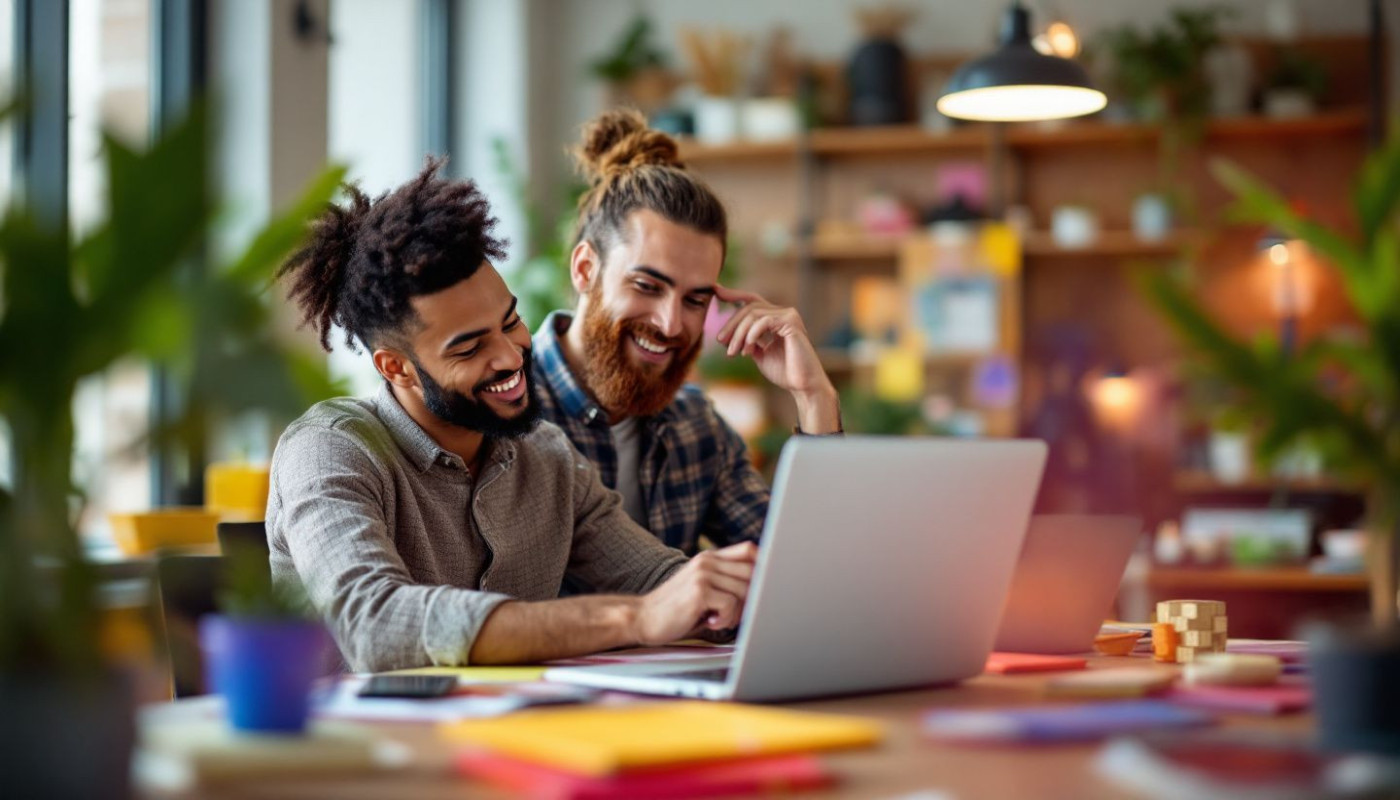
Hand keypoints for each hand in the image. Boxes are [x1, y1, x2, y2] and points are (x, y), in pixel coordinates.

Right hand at [635, 542, 757, 644]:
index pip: (749, 550)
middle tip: (734, 614)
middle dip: (753, 597)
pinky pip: (731, 604)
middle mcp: (707, 561)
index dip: (764, 565)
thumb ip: (725, 582)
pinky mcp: (699, 591)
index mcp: (709, 558)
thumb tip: (762, 588)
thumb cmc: (675, 609)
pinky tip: (710, 622)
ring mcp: (703, 574)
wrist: (642, 617)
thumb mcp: (701, 588)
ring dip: (737, 612)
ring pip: (745, 590)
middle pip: (752, 572)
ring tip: (718, 619)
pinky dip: (726, 619)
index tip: (764, 587)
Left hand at [713, 285, 839, 431]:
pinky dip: (752, 334)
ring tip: (733, 353)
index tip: (716, 292)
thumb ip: (747, 342)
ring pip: (753, 314)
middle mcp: (783, 313)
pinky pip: (764, 321)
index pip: (752, 300)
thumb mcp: (759, 354)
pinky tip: (747, 350)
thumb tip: (726, 335)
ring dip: (739, 334)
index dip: (734, 294)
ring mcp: (789, 316)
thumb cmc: (784, 372)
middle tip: (720, 341)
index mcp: (776, 319)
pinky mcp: (791, 323)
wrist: (802, 386)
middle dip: (731, 324)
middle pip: (749, 307)